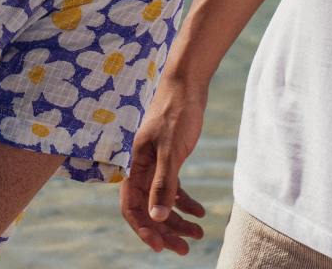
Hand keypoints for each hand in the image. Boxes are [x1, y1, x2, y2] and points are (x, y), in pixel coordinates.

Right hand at [120, 75, 207, 254]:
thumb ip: (163, 183)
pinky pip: (173, 187)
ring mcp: (156, 162)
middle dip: (164, 230)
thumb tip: (155, 218)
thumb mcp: (172, 149)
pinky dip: (185, 202)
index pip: (132, 206)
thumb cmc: (177, 112)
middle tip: (184, 248)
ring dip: (177, 219)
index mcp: (136, 164)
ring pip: (162, 200)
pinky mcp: (170, 157)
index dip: (143, 229)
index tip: (160, 247)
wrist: (187, 83)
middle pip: (148, 208)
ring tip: (198, 234)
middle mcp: (143, 166)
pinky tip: (200, 212)